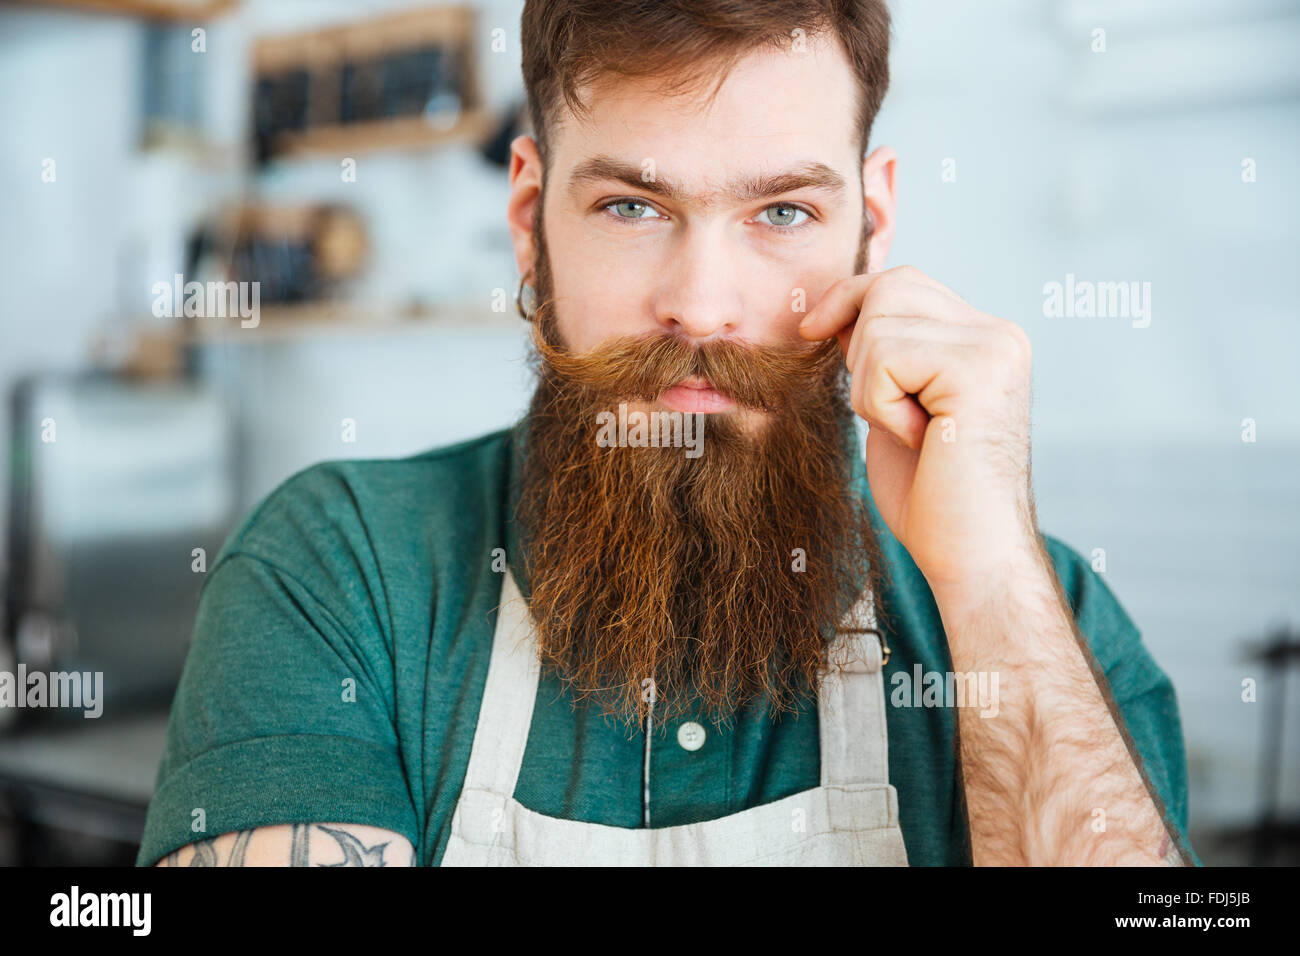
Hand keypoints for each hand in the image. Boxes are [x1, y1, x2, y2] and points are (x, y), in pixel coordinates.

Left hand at [798, 265, 1040, 607]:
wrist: (970, 555)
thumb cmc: (931, 494)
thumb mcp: (895, 405)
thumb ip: (882, 353)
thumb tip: (838, 308)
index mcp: (985, 338)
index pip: (901, 282)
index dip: (848, 300)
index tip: (811, 329)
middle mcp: (999, 334)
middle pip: (888, 288)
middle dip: (859, 352)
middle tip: (886, 412)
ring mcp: (995, 348)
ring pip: (880, 322)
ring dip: (868, 386)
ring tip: (909, 430)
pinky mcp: (978, 371)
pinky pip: (886, 358)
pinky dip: (879, 404)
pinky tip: (917, 439)